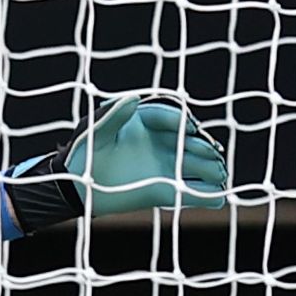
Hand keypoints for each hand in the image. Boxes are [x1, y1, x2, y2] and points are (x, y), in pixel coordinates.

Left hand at [62, 96, 231, 216]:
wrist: (74, 186)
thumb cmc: (82, 153)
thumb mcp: (93, 132)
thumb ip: (112, 116)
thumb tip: (133, 98)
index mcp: (142, 122)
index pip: (166, 118)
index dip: (179, 122)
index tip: (190, 127)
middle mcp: (157, 143)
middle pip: (186, 142)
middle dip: (201, 146)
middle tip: (214, 152)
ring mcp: (162, 167)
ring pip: (191, 166)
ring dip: (209, 169)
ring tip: (221, 173)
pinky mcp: (161, 191)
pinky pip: (186, 192)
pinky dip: (203, 194)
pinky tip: (219, 197)